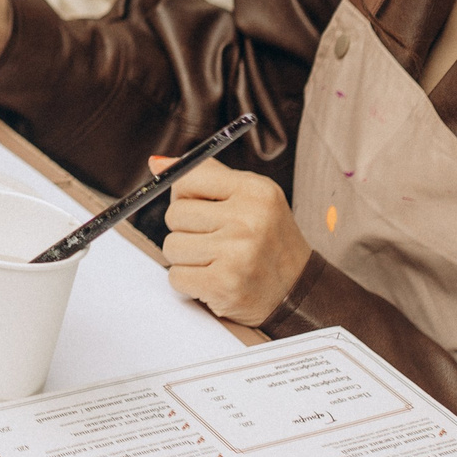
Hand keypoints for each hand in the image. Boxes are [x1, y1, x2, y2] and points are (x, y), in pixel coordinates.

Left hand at [157, 155, 308, 325]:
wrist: (298, 293)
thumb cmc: (269, 242)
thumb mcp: (252, 198)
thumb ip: (207, 176)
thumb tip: (158, 163)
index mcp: (256, 191)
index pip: (187, 178)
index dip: (184, 194)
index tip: (199, 205)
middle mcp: (249, 220)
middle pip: (175, 214)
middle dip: (186, 229)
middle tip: (214, 239)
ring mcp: (236, 254)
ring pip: (171, 246)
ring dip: (186, 257)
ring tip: (215, 260)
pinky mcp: (223, 284)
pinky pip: (176, 276)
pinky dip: (189, 281)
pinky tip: (214, 277)